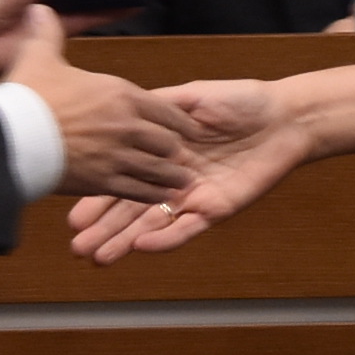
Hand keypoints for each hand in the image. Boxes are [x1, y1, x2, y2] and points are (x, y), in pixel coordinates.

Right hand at [0, 10, 197, 202]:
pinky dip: (151, 195)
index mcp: (120, 94)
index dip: (180, 120)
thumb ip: (48, 34)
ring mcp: (117, 156)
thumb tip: (39, 8)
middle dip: (173, 149)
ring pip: (158, 169)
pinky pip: (138, 191)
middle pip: (167, 141)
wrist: (12, 136)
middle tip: (178, 156)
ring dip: (170, 176)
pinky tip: (156, 197)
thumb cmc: (28, 95)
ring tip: (180, 182)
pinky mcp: (103, 183)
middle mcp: (127, 125)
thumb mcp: (38, 56)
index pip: (166, 108)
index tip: (190, 128)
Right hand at [66, 84, 311, 259]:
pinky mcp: (217, 208)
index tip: (71, 210)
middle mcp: (171, 179)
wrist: (284, 117)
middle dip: (103, 228)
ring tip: (98, 257)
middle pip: (130, 208)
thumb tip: (120, 105)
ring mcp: (192, 197)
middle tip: (76, 247)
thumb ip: (158, 107)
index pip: (122, 177)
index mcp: (161, 153)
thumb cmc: (241, 101)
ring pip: (153, 223)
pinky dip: (165, 238)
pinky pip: (188, 227)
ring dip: (125, 241)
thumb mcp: (191, 98)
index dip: (97, 194)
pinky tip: (140, 246)